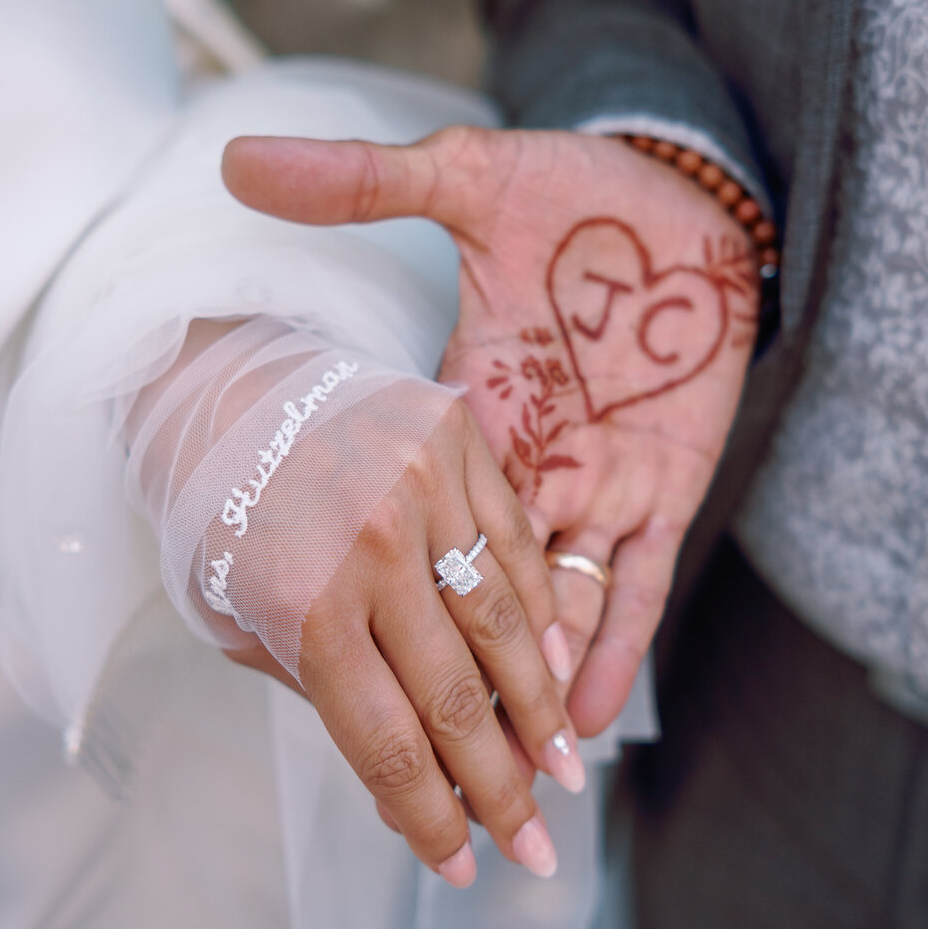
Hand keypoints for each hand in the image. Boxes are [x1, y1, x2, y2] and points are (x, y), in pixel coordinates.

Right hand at [221, 131, 758, 738]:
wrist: (690, 186)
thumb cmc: (572, 181)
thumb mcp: (463, 176)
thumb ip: (360, 180)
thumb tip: (237, 159)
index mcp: (456, 412)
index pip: (404, 522)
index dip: (373, 593)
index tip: (319, 660)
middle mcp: (519, 466)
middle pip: (468, 592)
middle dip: (446, 680)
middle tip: (406, 756)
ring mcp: (592, 485)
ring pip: (547, 609)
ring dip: (521, 690)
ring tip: (487, 769)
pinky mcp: (665, 490)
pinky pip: (636, 583)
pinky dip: (615, 645)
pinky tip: (591, 711)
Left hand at [226, 389, 581, 885]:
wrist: (219, 390)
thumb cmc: (222, 514)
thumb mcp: (240, 620)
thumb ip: (322, 695)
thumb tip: (402, 787)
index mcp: (303, 605)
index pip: (386, 740)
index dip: (428, 814)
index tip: (459, 863)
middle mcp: (370, 548)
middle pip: (456, 698)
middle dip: (502, 789)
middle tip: (535, 847)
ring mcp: (421, 488)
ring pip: (504, 623)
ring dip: (539, 710)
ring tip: (564, 769)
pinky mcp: (456, 441)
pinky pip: (516, 543)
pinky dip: (539, 612)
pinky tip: (553, 665)